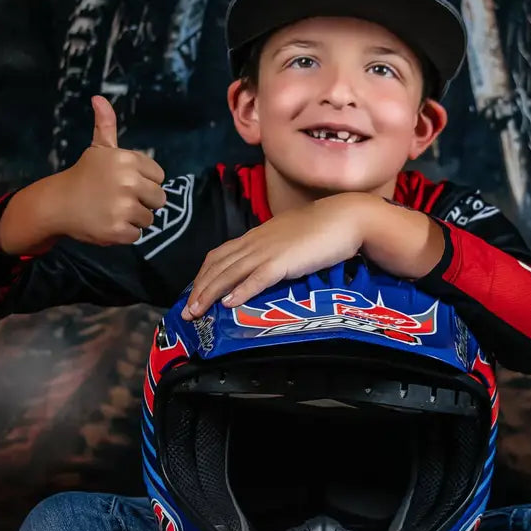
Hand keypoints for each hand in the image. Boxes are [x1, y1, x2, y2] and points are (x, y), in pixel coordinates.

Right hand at [50, 96, 166, 245]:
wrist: (58, 204)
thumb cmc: (84, 176)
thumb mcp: (98, 148)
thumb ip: (106, 124)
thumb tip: (99, 97)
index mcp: (128, 160)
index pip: (159, 177)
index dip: (144, 181)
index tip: (124, 182)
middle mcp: (128, 182)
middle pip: (159, 199)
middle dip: (142, 201)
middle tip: (118, 198)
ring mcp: (123, 207)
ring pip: (149, 218)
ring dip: (133, 218)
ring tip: (112, 210)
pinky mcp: (118, 230)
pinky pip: (137, 235)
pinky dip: (124, 233)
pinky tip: (108, 223)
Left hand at [181, 194, 366, 318]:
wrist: (345, 218)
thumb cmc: (322, 229)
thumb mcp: (289, 239)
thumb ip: (273, 251)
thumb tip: (264, 268)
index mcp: (256, 236)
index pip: (219, 255)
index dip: (203, 275)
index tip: (193, 293)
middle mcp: (256, 243)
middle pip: (218, 266)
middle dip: (199, 289)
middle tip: (185, 311)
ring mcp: (268, 251)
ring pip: (230, 273)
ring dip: (210, 293)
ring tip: (196, 312)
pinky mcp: (284, 262)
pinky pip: (257, 278)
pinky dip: (241, 291)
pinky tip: (229, 304)